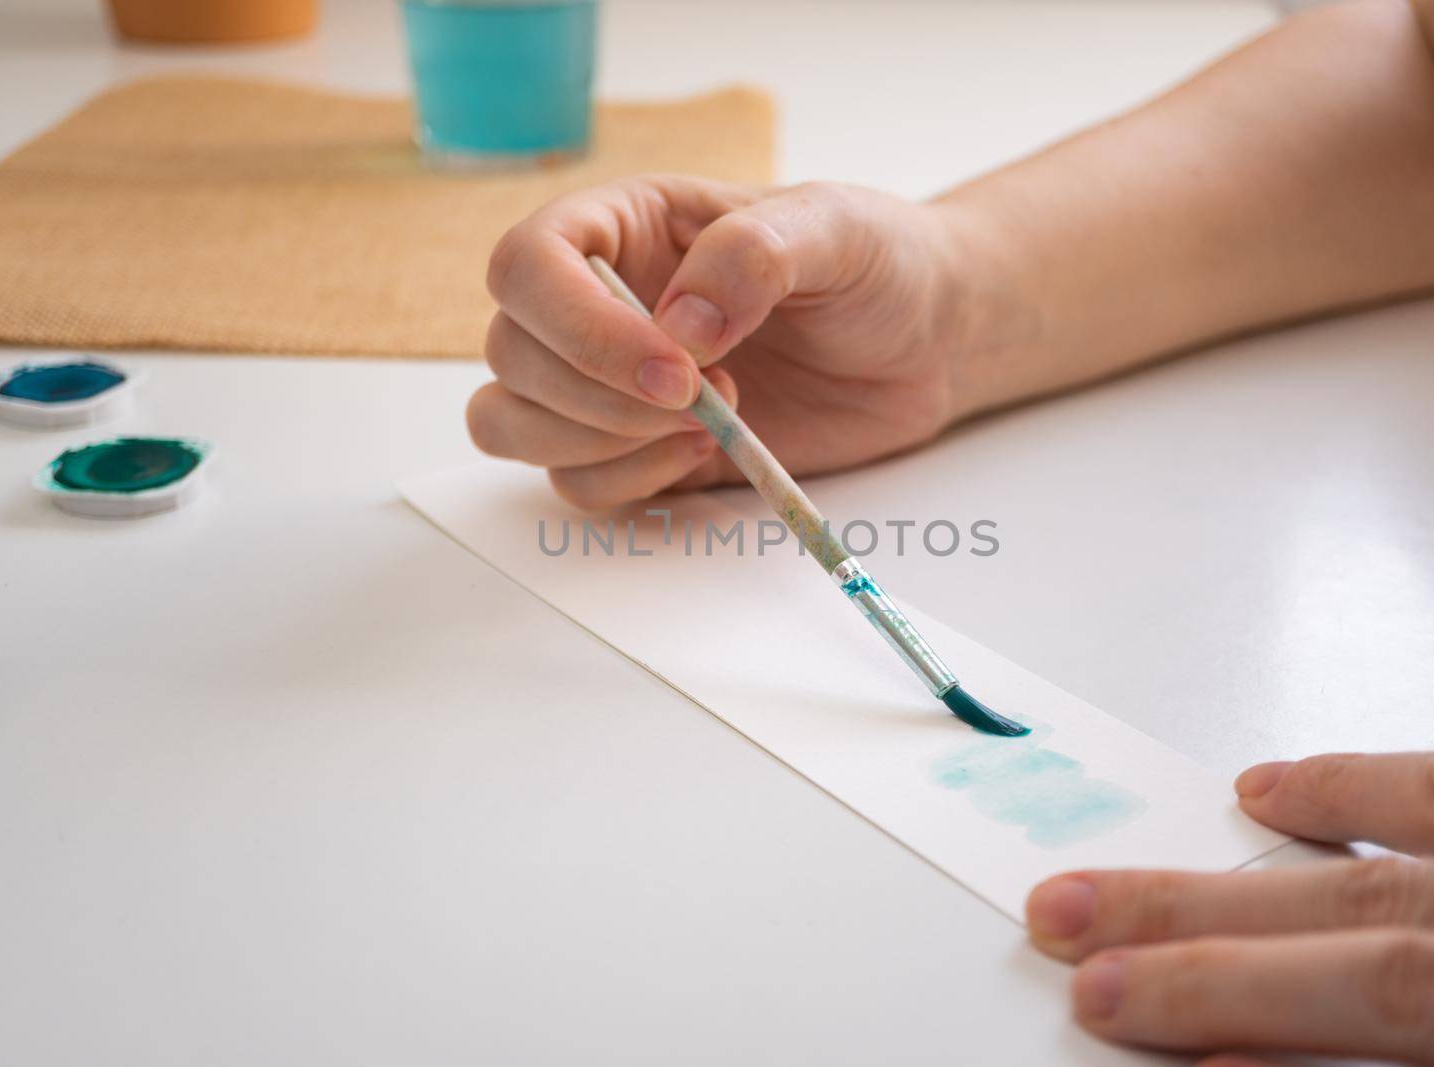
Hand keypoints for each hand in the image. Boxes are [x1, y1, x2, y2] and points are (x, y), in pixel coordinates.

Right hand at [469, 175, 966, 507]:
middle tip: (706, 397)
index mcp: (622, 228)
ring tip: (707, 422)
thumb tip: (681, 326)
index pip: (525, 265)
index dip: (577, 327)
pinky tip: (705, 453)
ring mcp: (609, 382)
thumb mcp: (835, 228)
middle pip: (511, 355)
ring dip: (597, 443)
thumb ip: (753, 255)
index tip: (673, 369)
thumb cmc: (874, 262)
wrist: (922, 341)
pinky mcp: (638, 450)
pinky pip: (575, 483)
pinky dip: (627, 482)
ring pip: (514, 425)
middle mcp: (596, 303)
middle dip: (598, 396)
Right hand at [1025, 742, 1433, 1066]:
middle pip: (1386, 911)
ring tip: (1138, 881)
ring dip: (1249, 863)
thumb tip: (1248, 1065)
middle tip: (1089, 954)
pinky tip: (1285, 788)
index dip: (1266, 1012)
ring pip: (1429, 820)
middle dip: (1215, 938)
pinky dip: (1378, 778)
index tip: (1168, 1047)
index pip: (1413, 998)